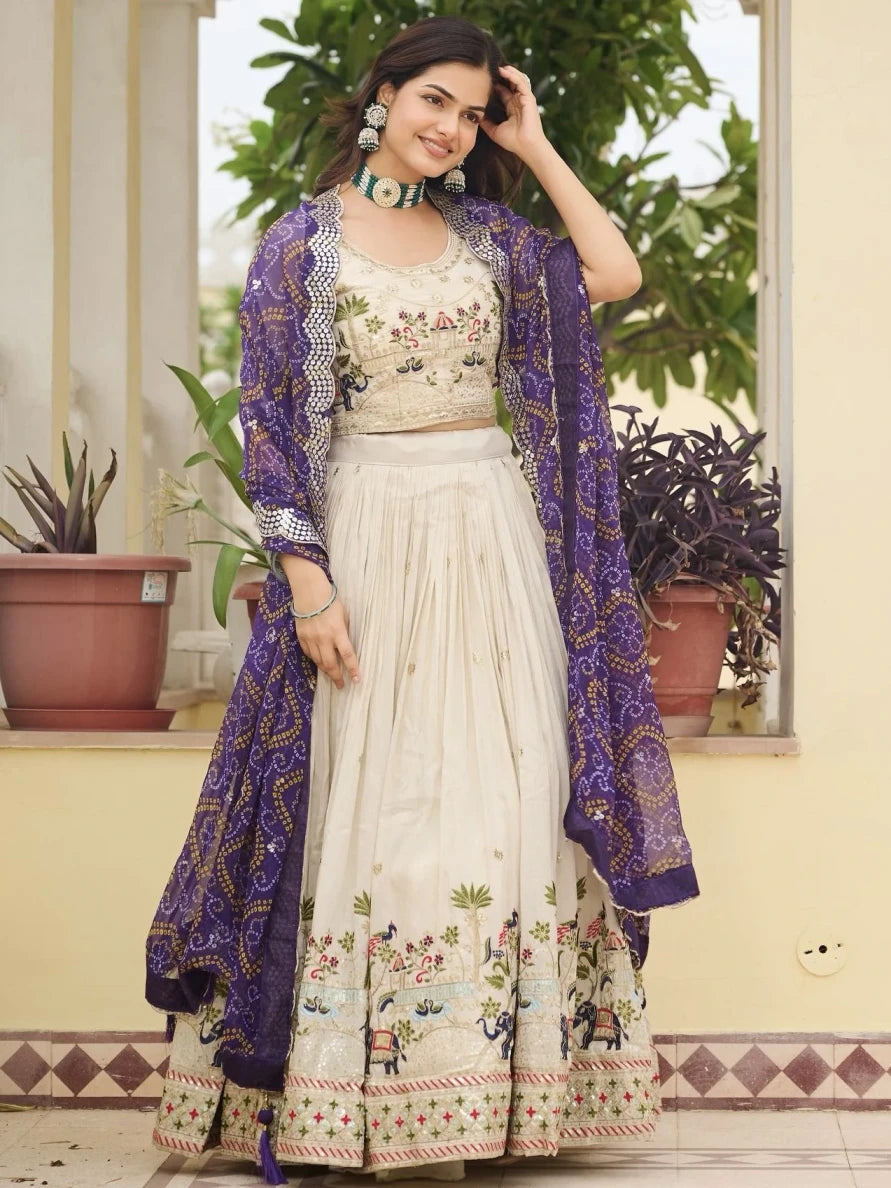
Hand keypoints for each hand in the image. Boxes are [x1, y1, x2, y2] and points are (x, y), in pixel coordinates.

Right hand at [283, 556, 359, 689]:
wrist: (309, 592)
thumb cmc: (331, 601)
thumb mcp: (344, 616)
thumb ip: (344, 631)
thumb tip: (345, 646)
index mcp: (338, 631)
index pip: (347, 654)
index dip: (352, 668)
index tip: (356, 679)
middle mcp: (324, 638)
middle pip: (330, 663)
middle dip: (336, 676)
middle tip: (341, 685)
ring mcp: (311, 638)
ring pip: (318, 661)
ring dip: (325, 670)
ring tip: (331, 675)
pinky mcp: (301, 637)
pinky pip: (308, 653)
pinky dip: (315, 659)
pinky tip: (319, 661)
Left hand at [479, 64, 547, 160]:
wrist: (525, 147)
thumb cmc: (513, 141)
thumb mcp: (494, 131)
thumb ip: (486, 122)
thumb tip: (475, 116)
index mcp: (512, 108)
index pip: (504, 91)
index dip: (495, 84)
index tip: (484, 78)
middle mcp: (519, 102)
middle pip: (510, 82)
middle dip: (502, 74)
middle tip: (490, 67)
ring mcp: (524, 99)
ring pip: (517, 79)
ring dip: (508, 71)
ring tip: (497, 65)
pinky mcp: (529, 98)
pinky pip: (521, 83)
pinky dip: (513, 75)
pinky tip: (504, 71)